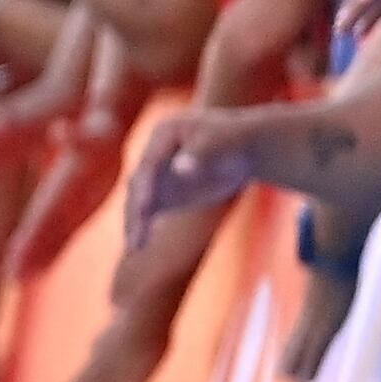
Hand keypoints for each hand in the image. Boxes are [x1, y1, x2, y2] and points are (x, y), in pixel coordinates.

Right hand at [130, 107, 277, 234]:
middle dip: (136, 210)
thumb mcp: (223, 141)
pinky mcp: (162, 193)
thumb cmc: (236, 139)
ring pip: (139, 201)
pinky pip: (149, 213)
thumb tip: (181, 170)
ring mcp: (156, 175)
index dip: (146, 185)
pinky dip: (144, 228)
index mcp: (164, 134)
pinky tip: (139, 246)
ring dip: (135, 223)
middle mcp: (152, 155)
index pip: (150, 163)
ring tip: (136, 247)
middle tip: (136, 235)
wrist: (245, 150)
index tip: (146, 207)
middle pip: (139, 184)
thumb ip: (201, 154)